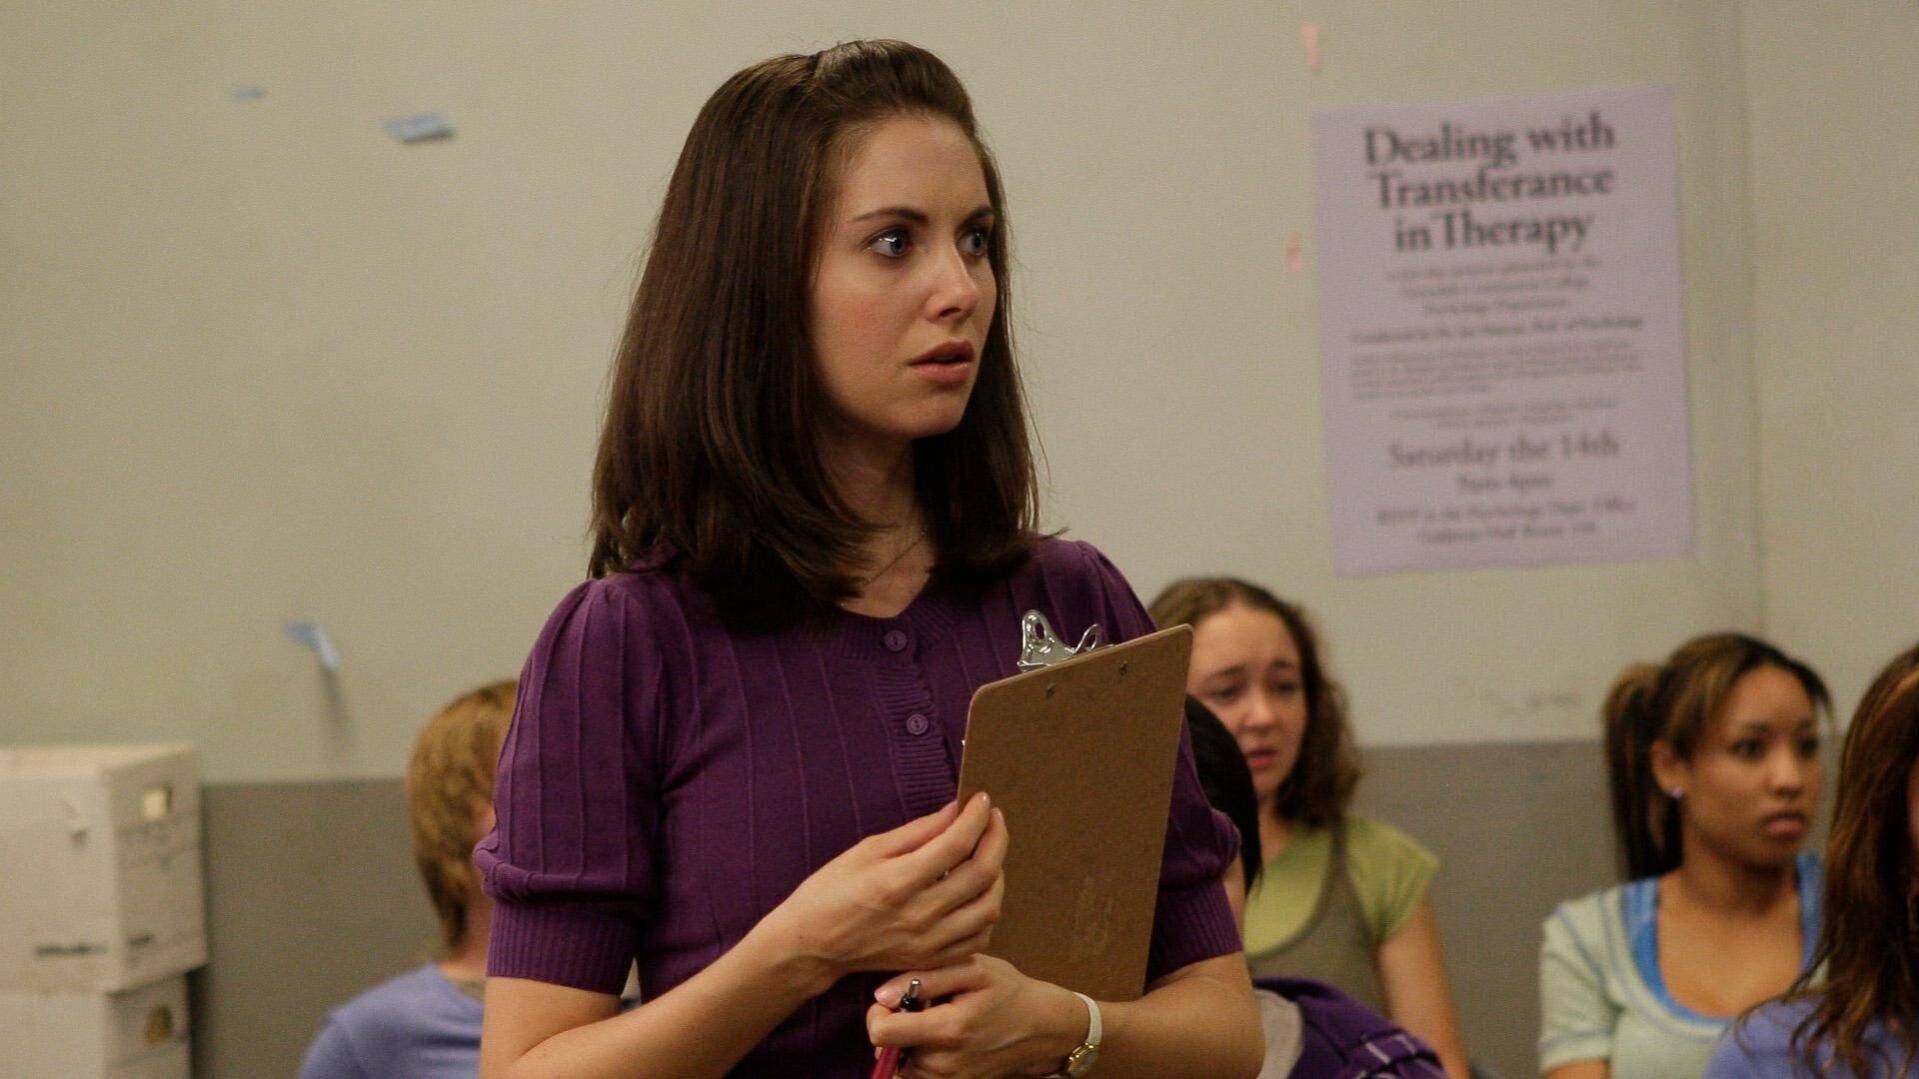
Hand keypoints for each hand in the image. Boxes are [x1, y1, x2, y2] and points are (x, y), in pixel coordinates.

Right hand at [757, 793, 1006, 987]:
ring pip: (988, 907)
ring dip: (998, 874)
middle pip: (981, 873)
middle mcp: (919, 916)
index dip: (976, 817)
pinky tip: (978, 891)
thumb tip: (955, 811)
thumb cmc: (831, 891)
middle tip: (993, 818)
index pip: (956, 844)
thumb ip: (917, 832)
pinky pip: (979, 936)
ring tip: (989, 852)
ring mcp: (928, 943)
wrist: (812, 945)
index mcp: (897, 882)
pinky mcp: (931, 960)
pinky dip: (987, 910)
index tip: (981, 800)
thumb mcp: (868, 850)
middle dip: (996, 838)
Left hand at [865, 956, 1085, 1078]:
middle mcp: (944, 1065)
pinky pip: (917, 1075)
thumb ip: (924, 978)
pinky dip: (919, 1057)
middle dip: (897, 1027)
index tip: (893, 1000)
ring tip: (935, 1022)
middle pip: (888, 1051)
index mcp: (948, 1030)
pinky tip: (940, 1039)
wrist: (1041, 1027)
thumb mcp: (973, 969)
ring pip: (900, 1065)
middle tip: (923, 1008)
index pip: (881, 1034)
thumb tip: (881, 995)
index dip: (877, 1014)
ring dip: (907, 1044)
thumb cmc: (1006, 991)